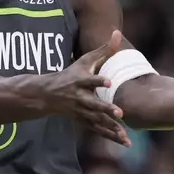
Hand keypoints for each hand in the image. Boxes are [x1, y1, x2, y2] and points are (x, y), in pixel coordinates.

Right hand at [44, 30, 130, 146]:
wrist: (48, 94)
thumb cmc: (71, 73)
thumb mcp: (85, 59)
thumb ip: (104, 49)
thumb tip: (117, 32)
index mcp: (80, 81)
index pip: (90, 80)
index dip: (98, 80)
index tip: (109, 81)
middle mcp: (80, 97)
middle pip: (93, 104)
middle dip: (105, 109)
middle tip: (120, 113)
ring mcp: (81, 111)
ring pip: (96, 120)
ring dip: (110, 127)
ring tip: (124, 133)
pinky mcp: (84, 120)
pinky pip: (98, 129)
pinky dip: (111, 136)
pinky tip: (125, 141)